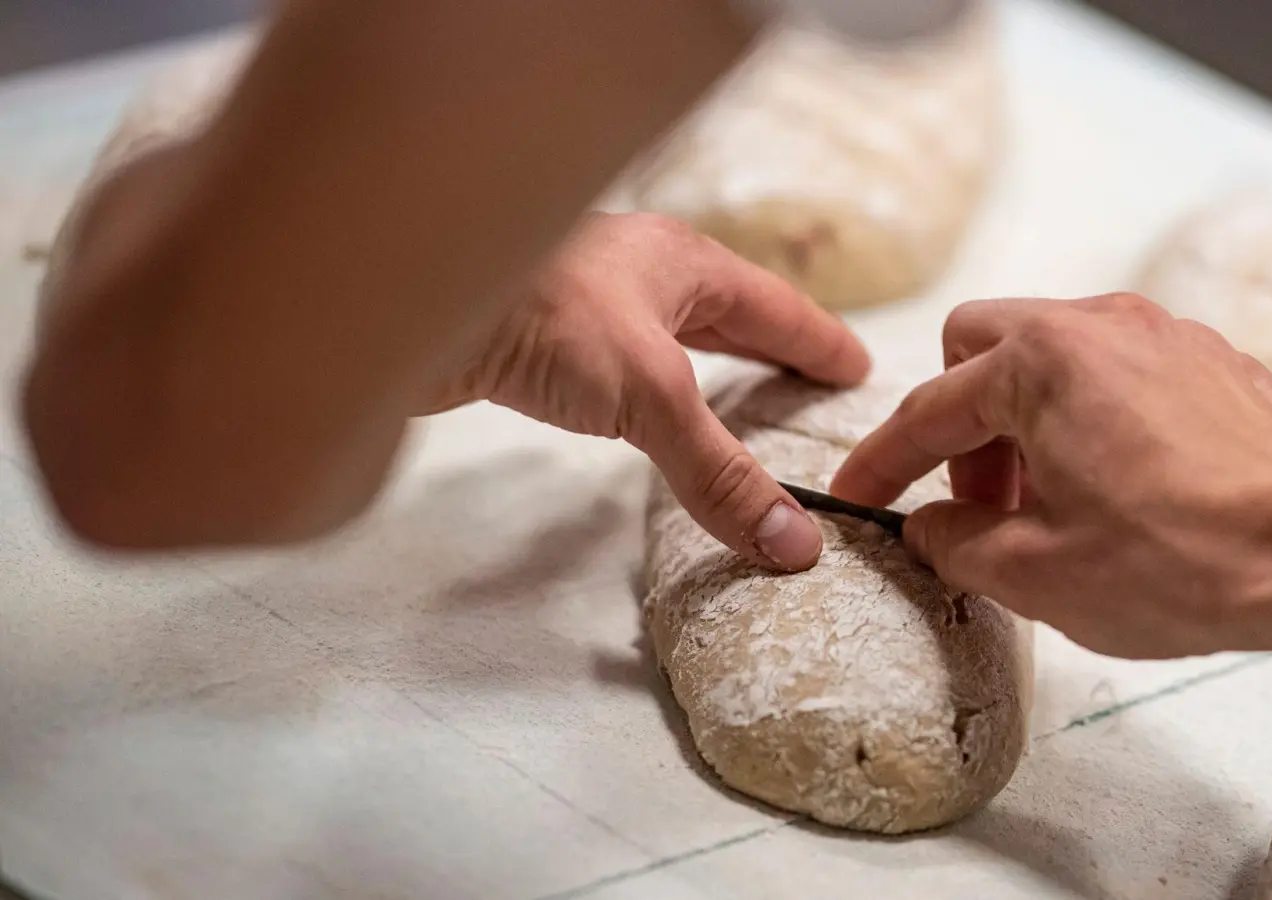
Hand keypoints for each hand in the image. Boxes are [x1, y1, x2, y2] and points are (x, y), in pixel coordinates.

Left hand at [429, 212, 870, 570]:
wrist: (403, 297)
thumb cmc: (539, 314)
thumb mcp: (651, 394)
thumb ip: (720, 473)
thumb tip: (794, 545)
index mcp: (684, 262)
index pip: (776, 309)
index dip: (820, 344)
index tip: (857, 369)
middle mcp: (639, 272)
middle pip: (727, 313)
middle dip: (771, 348)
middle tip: (813, 384)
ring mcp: (587, 300)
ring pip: (671, 336)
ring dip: (710, 367)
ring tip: (741, 401)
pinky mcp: (539, 334)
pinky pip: (622, 363)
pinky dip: (654, 389)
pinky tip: (645, 411)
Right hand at [830, 293, 1271, 657]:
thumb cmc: (1177, 566)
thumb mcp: (1034, 574)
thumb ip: (955, 540)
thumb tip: (930, 525)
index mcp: (1041, 362)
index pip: (930, 410)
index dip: (883, 461)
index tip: (859, 494)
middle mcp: (1101, 324)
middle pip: (983, 346)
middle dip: (962, 423)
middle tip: (981, 503)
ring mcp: (1166, 335)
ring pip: (1054, 354)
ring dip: (1026, 421)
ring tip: (1052, 505)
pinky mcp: (1214, 362)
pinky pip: (1121, 371)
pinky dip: (1092, 418)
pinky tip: (1118, 488)